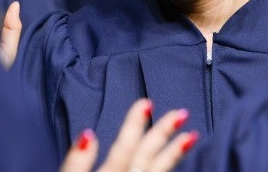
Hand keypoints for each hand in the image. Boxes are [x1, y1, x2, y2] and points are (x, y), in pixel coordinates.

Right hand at [60, 99, 198, 171]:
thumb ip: (76, 163)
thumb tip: (89, 133)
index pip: (124, 147)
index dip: (135, 123)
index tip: (147, 102)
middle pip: (147, 158)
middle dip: (163, 133)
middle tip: (181, 113)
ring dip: (175, 154)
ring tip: (192, 136)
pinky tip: (179, 169)